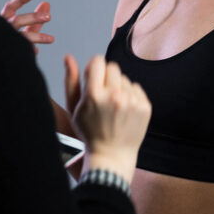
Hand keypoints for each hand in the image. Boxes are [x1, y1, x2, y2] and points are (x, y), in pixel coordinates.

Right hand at [0, 0, 54, 53]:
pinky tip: (36, 51)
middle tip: (49, 17)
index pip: (10, 7)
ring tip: (52, 39)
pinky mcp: (7, 53)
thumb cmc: (11, 40)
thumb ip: (35, 18)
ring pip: (21, 37)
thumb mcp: (23, 28)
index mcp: (3, 20)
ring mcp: (4, 42)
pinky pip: (22, 51)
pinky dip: (30, 50)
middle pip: (17, 21)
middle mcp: (1, 30)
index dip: (21, 0)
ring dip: (37, 36)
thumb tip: (46, 3)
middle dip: (33, 18)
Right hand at [64, 54, 151, 182]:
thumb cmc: (89, 133)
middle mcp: (114, 96)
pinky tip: (124, 110)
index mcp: (94, 95)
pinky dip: (130, 96)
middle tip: (103, 93)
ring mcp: (131, 101)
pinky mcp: (144, 107)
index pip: (98, 61)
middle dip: (107, 76)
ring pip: (125, 78)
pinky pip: (136, 87)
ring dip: (119, 87)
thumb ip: (71, 81)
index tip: (94, 77)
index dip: (94, 67)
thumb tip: (68, 57)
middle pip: (113, 67)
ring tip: (114, 107)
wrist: (111, 156)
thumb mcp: (74, 108)